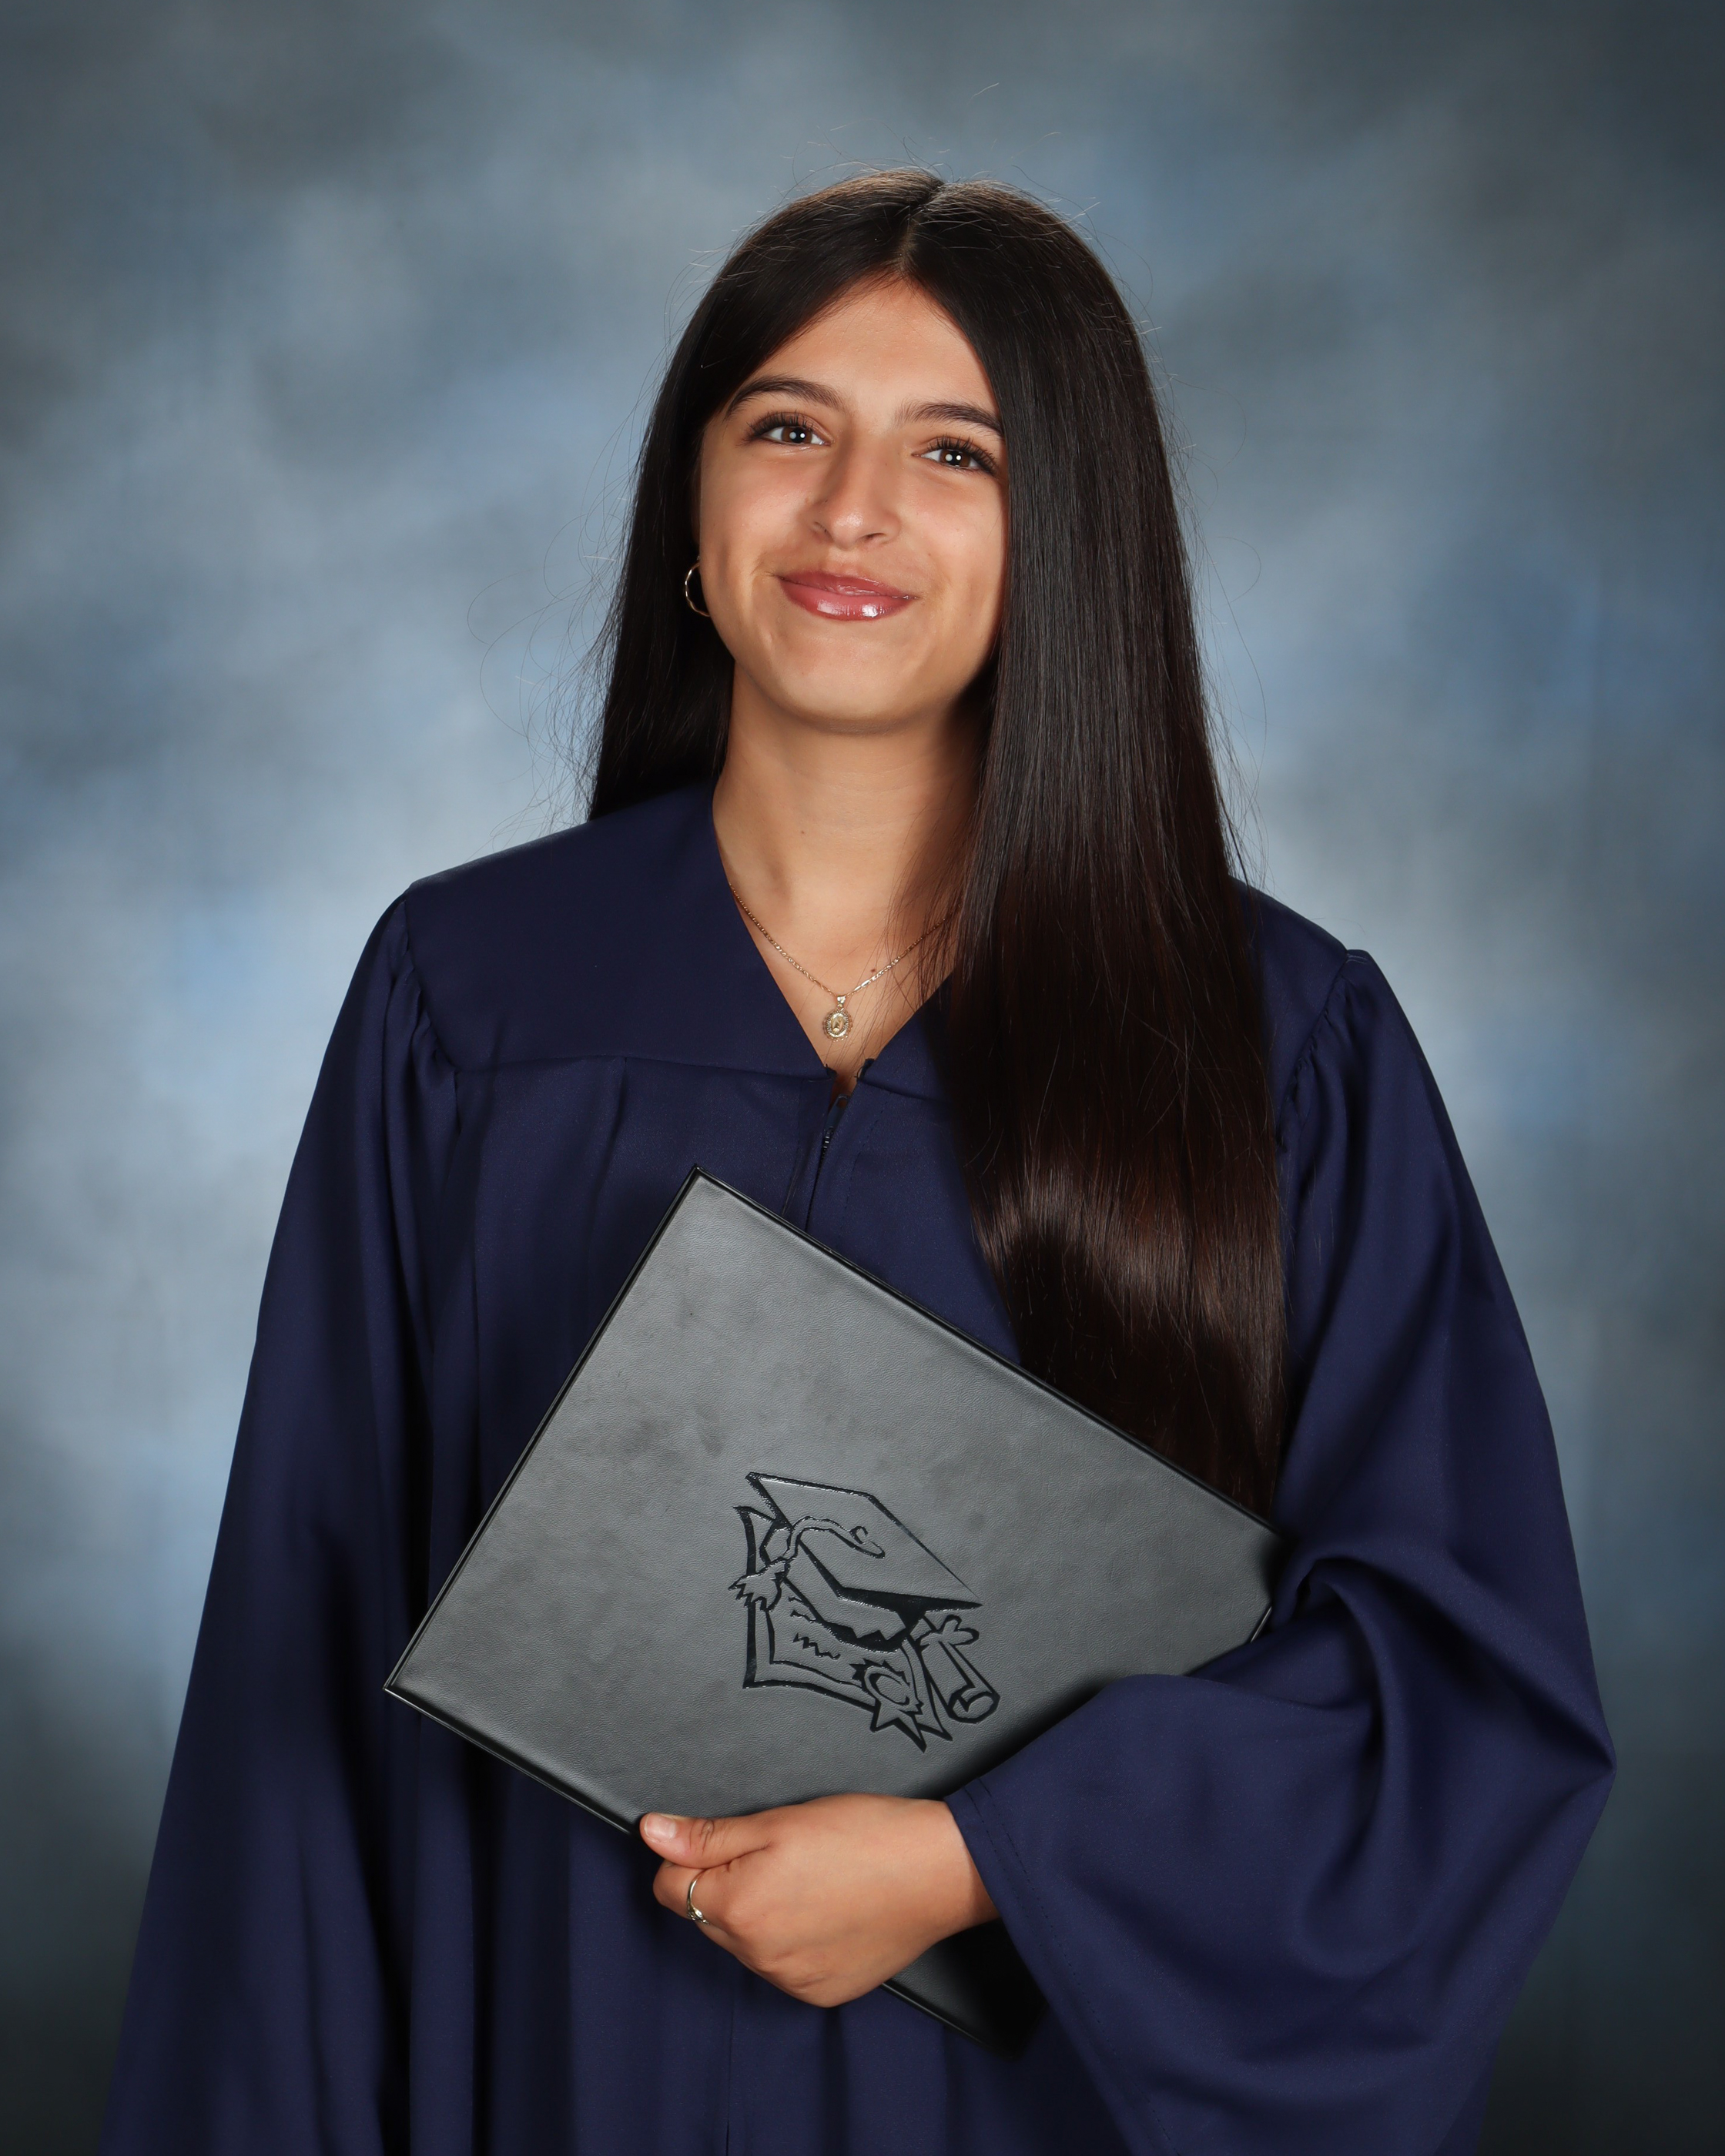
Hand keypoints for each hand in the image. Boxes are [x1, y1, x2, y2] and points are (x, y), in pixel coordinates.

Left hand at [641, 1794, 997, 2006]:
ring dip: (760, 1915)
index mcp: (739, 1906)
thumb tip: (652, 1832)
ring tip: (810, 1880)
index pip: (670, 1888)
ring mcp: (790, 1980)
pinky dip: (793, 1942)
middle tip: (781, 1854)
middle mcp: (757, 1955)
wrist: (936, 1873)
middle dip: (728, 1886)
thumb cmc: (863, 1834)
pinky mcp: (821, 1994)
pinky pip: (783, 1967)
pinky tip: (827, 1911)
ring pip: (745, 1944)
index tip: (729, 1841)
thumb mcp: (779, 1820)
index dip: (691, 1857)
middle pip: (708, 1917)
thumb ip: (708, 1836)